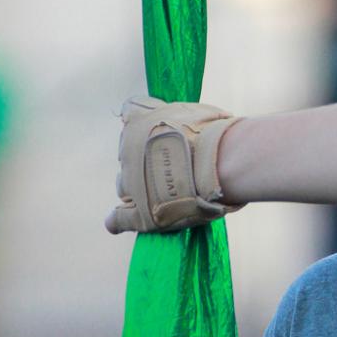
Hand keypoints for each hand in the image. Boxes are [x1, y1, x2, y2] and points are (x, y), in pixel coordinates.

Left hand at [105, 96, 240, 233]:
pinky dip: (118, 221)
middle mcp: (127, 148)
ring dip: (140, 187)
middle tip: (175, 165)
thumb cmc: (215, 135)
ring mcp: (130, 182)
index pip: (131, 112)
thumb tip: (191, 127)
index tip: (162, 131)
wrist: (218, 162)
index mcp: (139, 120)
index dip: (146, 124)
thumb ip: (185, 118)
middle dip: (147, 159)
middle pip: (128, 153)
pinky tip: (118, 223)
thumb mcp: (199, 112)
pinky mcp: (138, 212)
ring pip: (124, 184)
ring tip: (170, 190)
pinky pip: (118, 219)